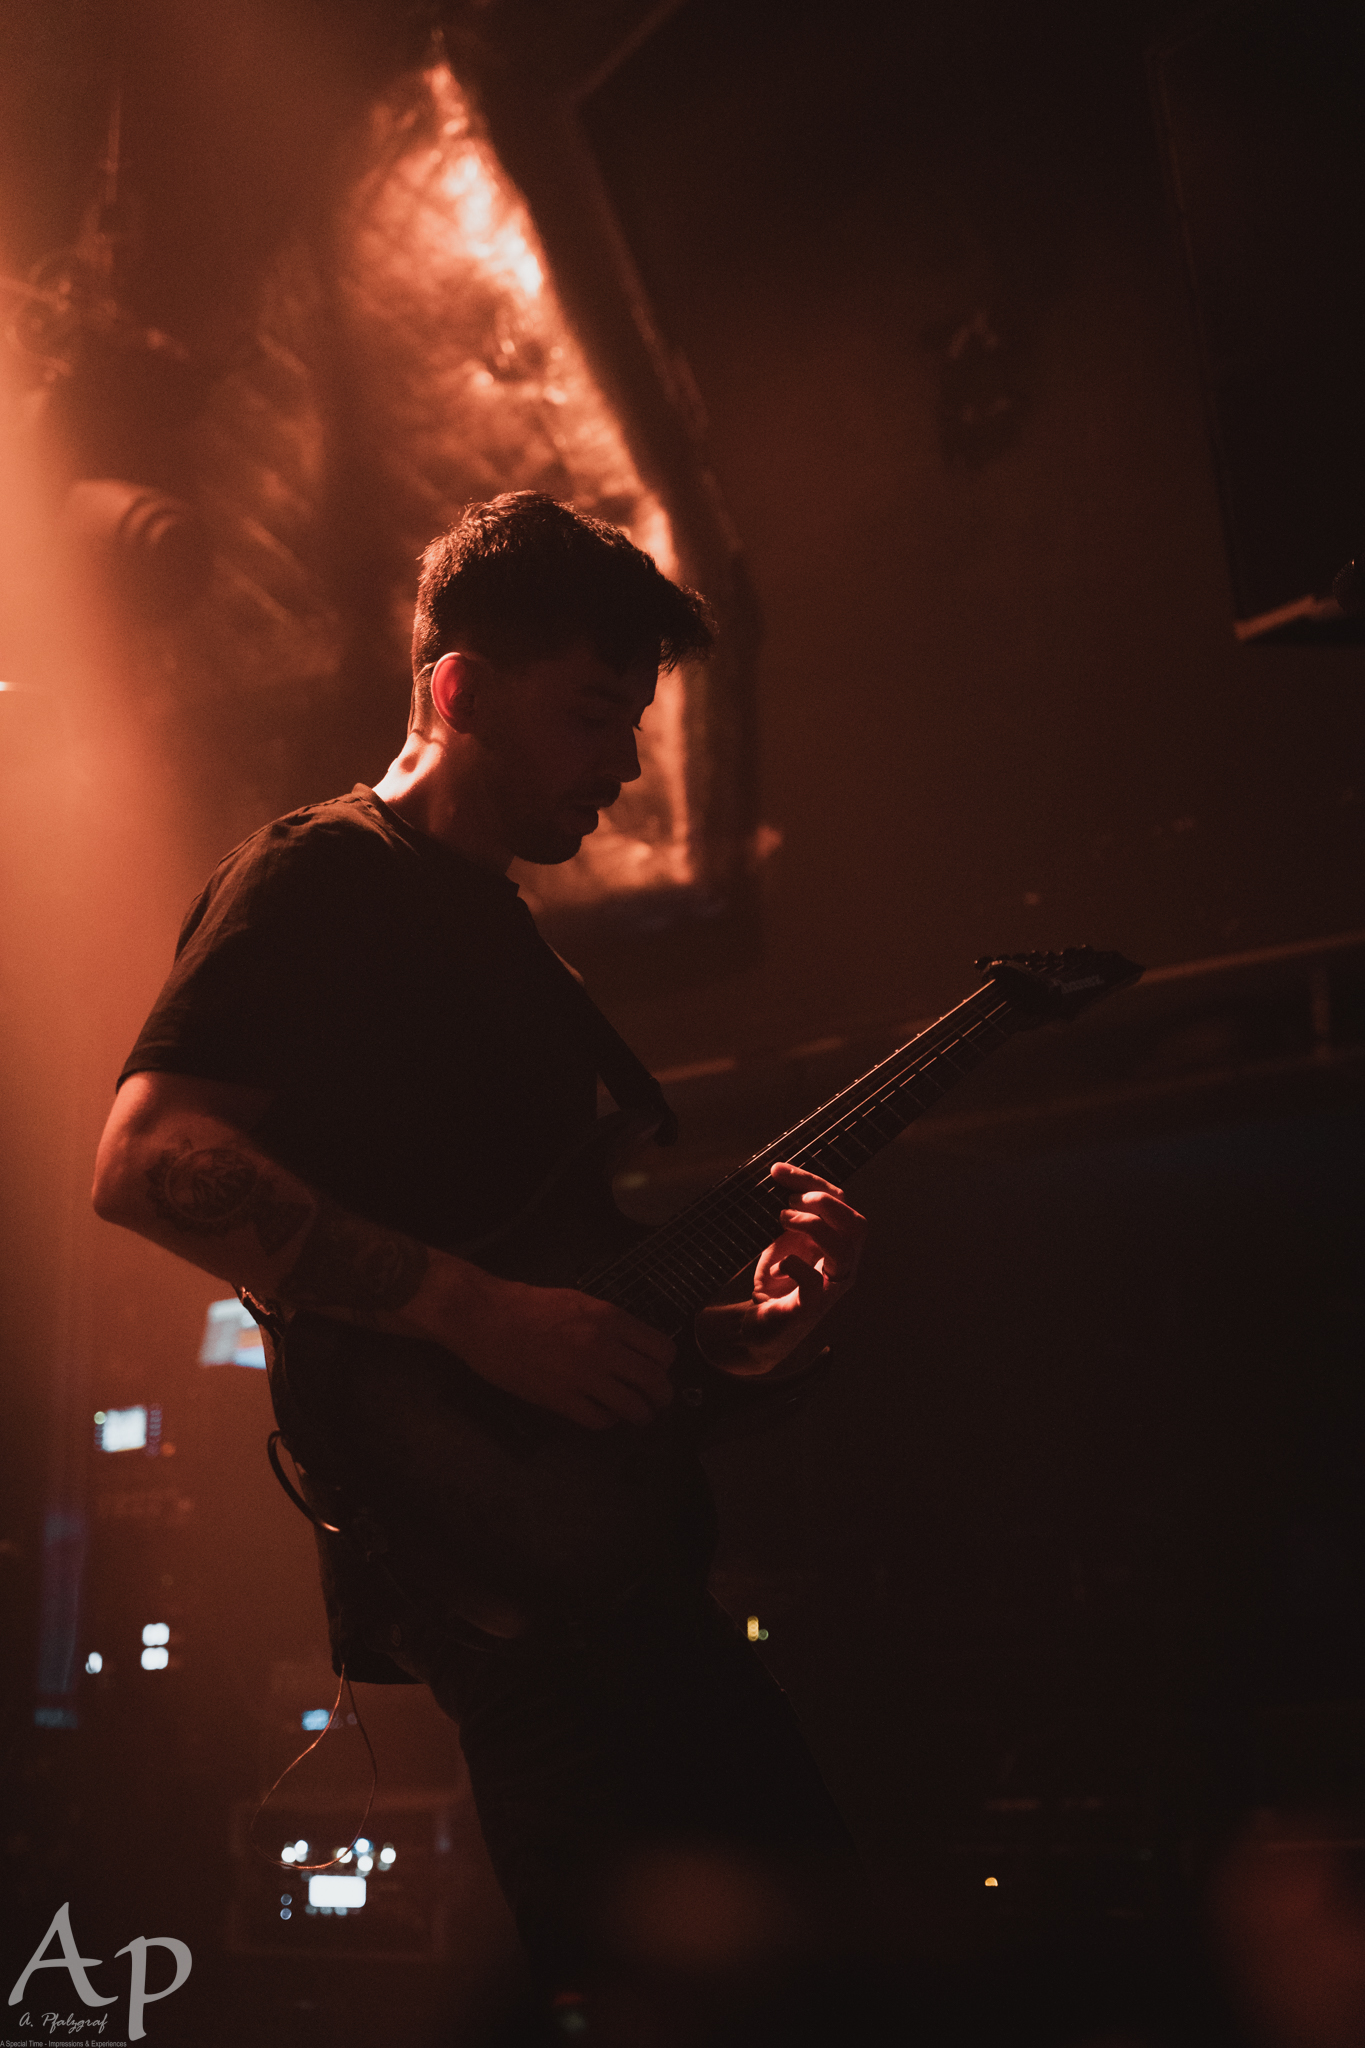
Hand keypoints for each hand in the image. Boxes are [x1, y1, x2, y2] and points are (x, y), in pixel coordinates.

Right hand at [449, 1273, 675, 1429]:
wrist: (487, 1319)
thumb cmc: (529, 1305)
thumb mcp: (580, 1301)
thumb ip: (611, 1324)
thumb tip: (636, 1346)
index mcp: (610, 1319)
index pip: (662, 1350)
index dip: (665, 1364)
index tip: (658, 1369)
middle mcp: (603, 1348)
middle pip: (655, 1381)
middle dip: (662, 1395)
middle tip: (658, 1400)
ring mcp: (583, 1376)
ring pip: (633, 1407)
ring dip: (641, 1414)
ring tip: (638, 1415)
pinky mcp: (561, 1400)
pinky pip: (600, 1420)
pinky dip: (608, 1421)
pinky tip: (603, 1414)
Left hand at [695, 1162, 865, 1374]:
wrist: (759, 1325)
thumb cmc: (776, 1280)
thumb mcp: (784, 1239)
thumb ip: (792, 1213)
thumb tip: (781, 1174)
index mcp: (840, 1242)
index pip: (841, 1203)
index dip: (810, 1181)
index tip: (777, 1170)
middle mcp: (843, 1265)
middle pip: (856, 1223)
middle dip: (823, 1203)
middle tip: (787, 1203)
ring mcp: (829, 1288)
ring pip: (843, 1250)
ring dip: (811, 1225)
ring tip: (782, 1221)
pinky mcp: (809, 1309)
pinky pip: (813, 1284)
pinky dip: (793, 1265)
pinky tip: (776, 1266)